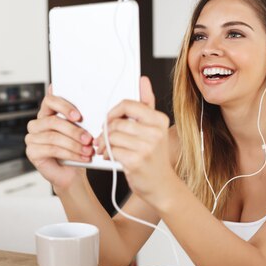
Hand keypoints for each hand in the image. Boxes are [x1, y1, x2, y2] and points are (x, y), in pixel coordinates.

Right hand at [25, 85, 93, 192]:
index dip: (64, 106)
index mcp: (47, 113)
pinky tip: (82, 158)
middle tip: (88, 138)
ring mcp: (32, 138)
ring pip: (53, 137)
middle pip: (52, 121)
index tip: (79, 116)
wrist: (71, 173)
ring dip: (74, 144)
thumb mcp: (79, 132)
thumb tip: (89, 114)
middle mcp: (37, 124)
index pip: (50, 100)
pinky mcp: (32, 152)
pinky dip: (70, 154)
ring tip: (88, 150)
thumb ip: (79, 121)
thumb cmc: (75, 149)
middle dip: (73, 130)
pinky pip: (52, 150)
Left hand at [95, 77, 173, 202]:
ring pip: (112, 136)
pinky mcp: (136, 161)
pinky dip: (106, 153)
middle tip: (104, 138)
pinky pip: (112, 150)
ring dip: (103, 143)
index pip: (128, 105)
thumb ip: (147, 103)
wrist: (161, 185)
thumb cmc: (154, 157)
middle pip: (117, 123)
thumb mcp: (154, 128)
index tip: (110, 120)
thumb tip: (143, 80)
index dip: (114, 112)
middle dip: (106, 131)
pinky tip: (109, 157)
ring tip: (105, 148)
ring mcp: (147, 147)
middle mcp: (155, 132)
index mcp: (159, 119)